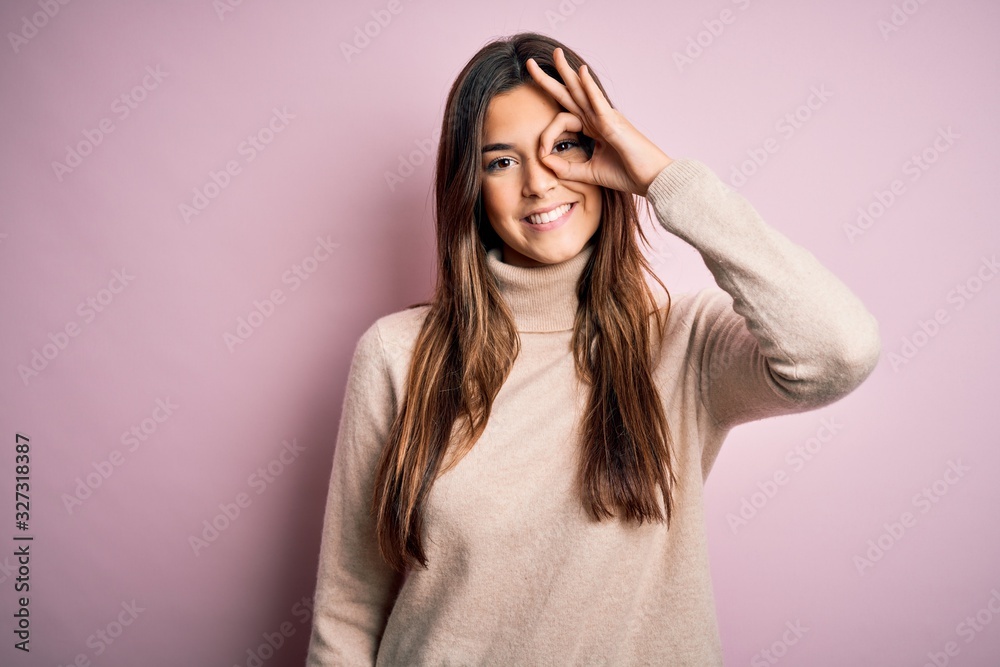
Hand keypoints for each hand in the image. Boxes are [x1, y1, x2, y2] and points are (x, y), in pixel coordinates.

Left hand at [526, 48, 673, 196]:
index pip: (562, 119)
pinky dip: (589, 87)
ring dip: (568, 72)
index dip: (546, 135)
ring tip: (555, 54)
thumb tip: (543, 161)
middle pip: (570, 93)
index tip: (541, 153)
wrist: (652, 179)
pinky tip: (581, 72)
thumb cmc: (627, 174)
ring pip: (582, 91)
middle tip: (531, 63)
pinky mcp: (614, 124)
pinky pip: (598, 102)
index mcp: (594, 128)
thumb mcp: (589, 173)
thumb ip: (566, 169)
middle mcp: (599, 118)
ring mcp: (608, 118)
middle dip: (551, 78)